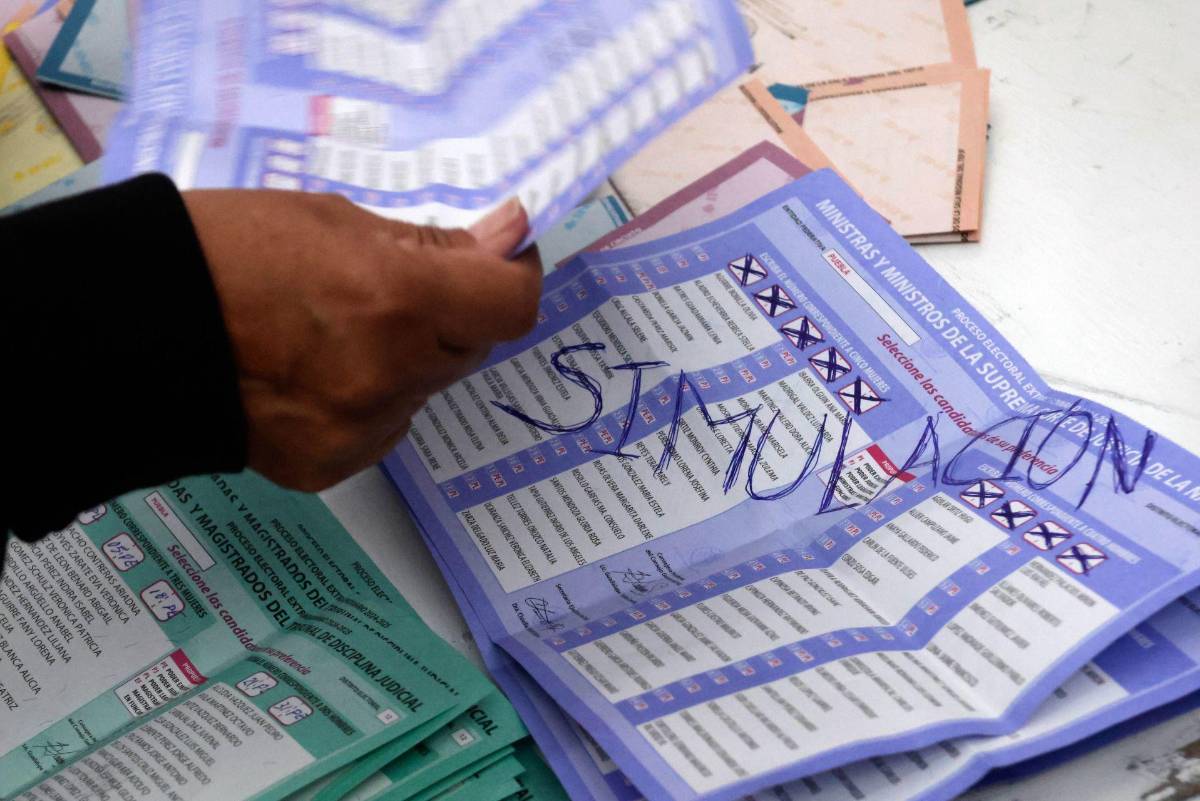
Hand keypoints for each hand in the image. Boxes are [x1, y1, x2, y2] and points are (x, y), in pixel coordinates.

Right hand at [182, 190, 540, 490]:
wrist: (133, 328)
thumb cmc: (226, 250)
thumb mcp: (335, 221)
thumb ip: (432, 244)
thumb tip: (508, 238)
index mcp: (398, 299)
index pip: (511, 304)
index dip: (512, 276)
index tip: (495, 258)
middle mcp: (391, 374)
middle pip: (471, 348)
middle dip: (451, 316)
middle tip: (393, 288)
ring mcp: (360, 430)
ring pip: (424, 390)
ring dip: (407, 360)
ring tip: (331, 334)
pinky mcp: (330, 466)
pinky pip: (381, 427)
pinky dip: (367, 402)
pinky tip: (309, 377)